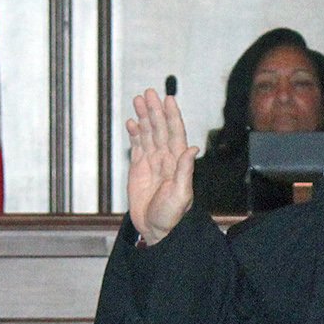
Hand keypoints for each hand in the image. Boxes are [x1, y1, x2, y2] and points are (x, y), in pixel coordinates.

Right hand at [126, 89, 196, 245]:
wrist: (155, 230)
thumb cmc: (171, 216)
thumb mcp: (181, 194)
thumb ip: (185, 170)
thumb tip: (192, 148)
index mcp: (177, 162)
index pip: (174, 132)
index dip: (171, 115)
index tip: (168, 99)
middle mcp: (165, 159)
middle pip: (159, 128)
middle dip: (154, 110)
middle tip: (148, 92)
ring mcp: (152, 163)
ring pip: (148, 134)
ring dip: (144, 117)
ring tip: (138, 100)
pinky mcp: (139, 170)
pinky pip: (137, 147)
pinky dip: (134, 134)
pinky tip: (132, 122)